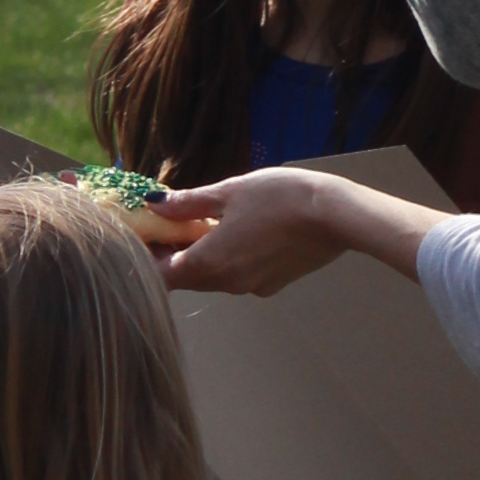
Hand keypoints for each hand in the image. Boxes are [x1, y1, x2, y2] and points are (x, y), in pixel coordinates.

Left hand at [150, 167, 362, 296]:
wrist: (335, 216)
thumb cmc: (279, 198)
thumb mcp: (229, 192)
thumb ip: (188, 203)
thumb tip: (154, 205)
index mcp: (209, 263)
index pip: (159, 276)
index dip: (145, 258)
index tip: (144, 235)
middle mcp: (226, 284)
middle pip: (184, 279)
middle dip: (171, 256)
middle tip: (166, 225)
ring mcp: (251, 287)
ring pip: (211, 278)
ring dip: (199, 257)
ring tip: (201, 225)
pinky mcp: (272, 284)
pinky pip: (237, 275)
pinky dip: (227, 260)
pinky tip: (238, 233)